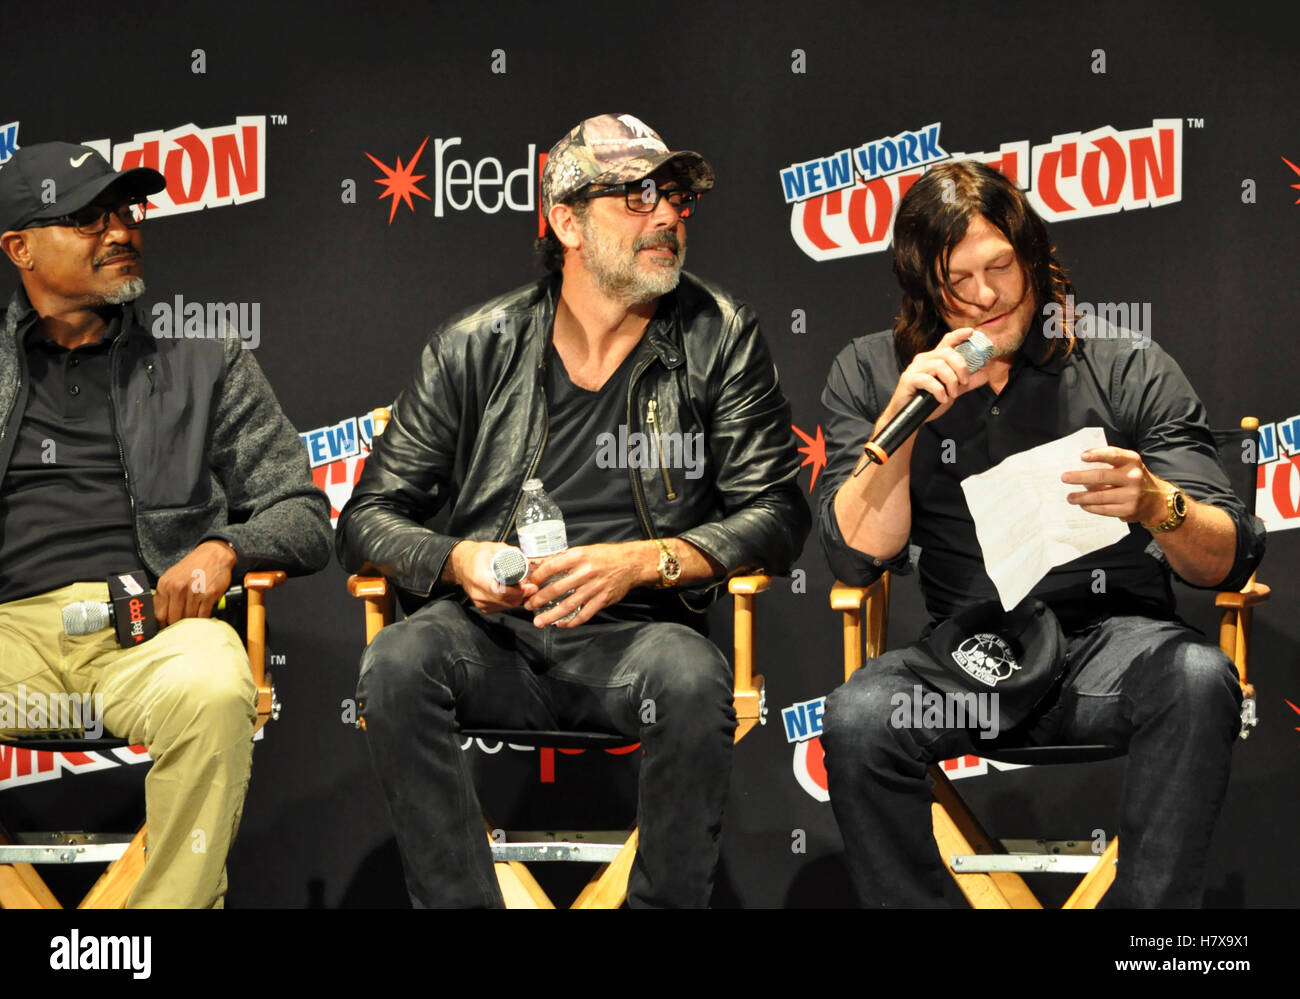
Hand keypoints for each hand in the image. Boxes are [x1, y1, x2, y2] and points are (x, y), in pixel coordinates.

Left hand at [155, 540, 237, 627]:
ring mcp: (194, 592)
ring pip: (189, 619)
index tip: (166, 628)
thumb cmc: (193, 567)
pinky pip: (203, 616)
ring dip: (192, 621)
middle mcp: (178, 588)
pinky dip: (203, 618)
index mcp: (165, 585)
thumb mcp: (172, 577)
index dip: (163, 624)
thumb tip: (158, 615)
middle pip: (174, 619)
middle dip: (178, 624)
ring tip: (194, 616)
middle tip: (182, 624)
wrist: (214, 554)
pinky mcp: (209, 595)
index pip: (159, 614)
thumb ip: (164, 594)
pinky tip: (203, 613)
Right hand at [447, 540, 537, 613]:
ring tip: (522, 588)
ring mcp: (479, 602)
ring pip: (505, 606)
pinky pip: (500, 608)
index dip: (519, 591)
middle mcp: (478, 594)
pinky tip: (512, 593)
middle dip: (522, 595)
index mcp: (480, 580)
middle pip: (506, 601)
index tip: (531, 586)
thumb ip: (510, 552)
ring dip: (517, 599)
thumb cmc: (475, 555)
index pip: (503, 592)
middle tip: (530, 586)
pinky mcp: (482, 607)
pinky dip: (509, 602)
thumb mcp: (492, 548)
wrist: (460, 564)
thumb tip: (525, 560)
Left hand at [524, 541, 655, 627]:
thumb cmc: (605, 556)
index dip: (537, 578)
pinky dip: (572, 621)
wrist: (631, 563)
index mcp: (578, 557)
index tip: (529, 585)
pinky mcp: (603, 599)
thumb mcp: (583, 551)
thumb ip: (563, 559)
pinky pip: (584, 614)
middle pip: (557, 589)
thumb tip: (540, 564)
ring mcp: (595, 587)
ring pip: (569, 605)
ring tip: (539, 622)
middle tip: (528, 606)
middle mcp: (586, 572)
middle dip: (539, 600)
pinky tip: (561, 624)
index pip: (551, 567)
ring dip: (551, 615)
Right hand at [881, 327, 992, 427]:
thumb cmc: (927, 402)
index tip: (971, 332)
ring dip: (951, 381)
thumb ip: (967, 383)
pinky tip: (942, 399)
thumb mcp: (952, 391)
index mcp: (934, 359)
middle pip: (947, 353)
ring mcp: (915, 369)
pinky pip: (928, 380)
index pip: (947, 341)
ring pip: (939, 365)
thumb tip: (984, 374)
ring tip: (952, 394)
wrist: (909, 418)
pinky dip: (939, 391)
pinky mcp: (908, 379)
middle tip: (965, 382)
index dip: (959, 335)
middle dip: (961, 366)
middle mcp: (924, 360)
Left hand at [1061, 446, 1167, 524]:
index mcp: (1132, 461)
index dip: (1097, 455)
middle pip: (1101, 477)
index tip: (1081, 456)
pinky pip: (1104, 509)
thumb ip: (1109, 463)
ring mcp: (1132, 495)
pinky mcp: (1128, 510)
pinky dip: (1090, 507)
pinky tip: (1083, 505)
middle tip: (1065, 478)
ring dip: (1081, 497)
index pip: (1113, 455)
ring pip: (1099, 496)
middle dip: (1079, 477)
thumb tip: (1080, 467)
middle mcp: (1133, 477)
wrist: (1156, 500)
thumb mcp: (1127, 465)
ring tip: (1070, 497)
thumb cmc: (1134, 478)